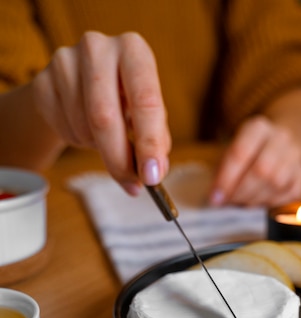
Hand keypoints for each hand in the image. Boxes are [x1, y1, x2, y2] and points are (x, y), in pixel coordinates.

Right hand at [32, 31, 170, 192]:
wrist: (80, 85)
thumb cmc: (124, 100)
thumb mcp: (147, 115)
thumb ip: (155, 141)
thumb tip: (153, 173)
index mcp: (133, 50)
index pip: (145, 99)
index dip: (149, 142)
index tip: (152, 176)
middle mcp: (97, 47)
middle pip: (104, 116)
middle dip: (119, 159)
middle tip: (131, 184)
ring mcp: (64, 61)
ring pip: (82, 126)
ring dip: (98, 148)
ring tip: (106, 139)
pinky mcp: (42, 81)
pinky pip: (62, 129)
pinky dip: (78, 142)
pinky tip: (85, 130)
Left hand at [209, 115, 300, 206]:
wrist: (279, 142)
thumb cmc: (248, 152)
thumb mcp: (229, 152)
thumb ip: (222, 172)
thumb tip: (218, 198)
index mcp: (258, 128)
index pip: (240, 153)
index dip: (226, 180)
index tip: (216, 198)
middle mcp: (281, 138)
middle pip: (262, 170)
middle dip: (242, 192)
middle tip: (229, 203)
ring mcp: (296, 155)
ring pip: (277, 184)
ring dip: (256, 199)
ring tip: (243, 203)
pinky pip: (289, 195)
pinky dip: (272, 203)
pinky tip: (260, 202)